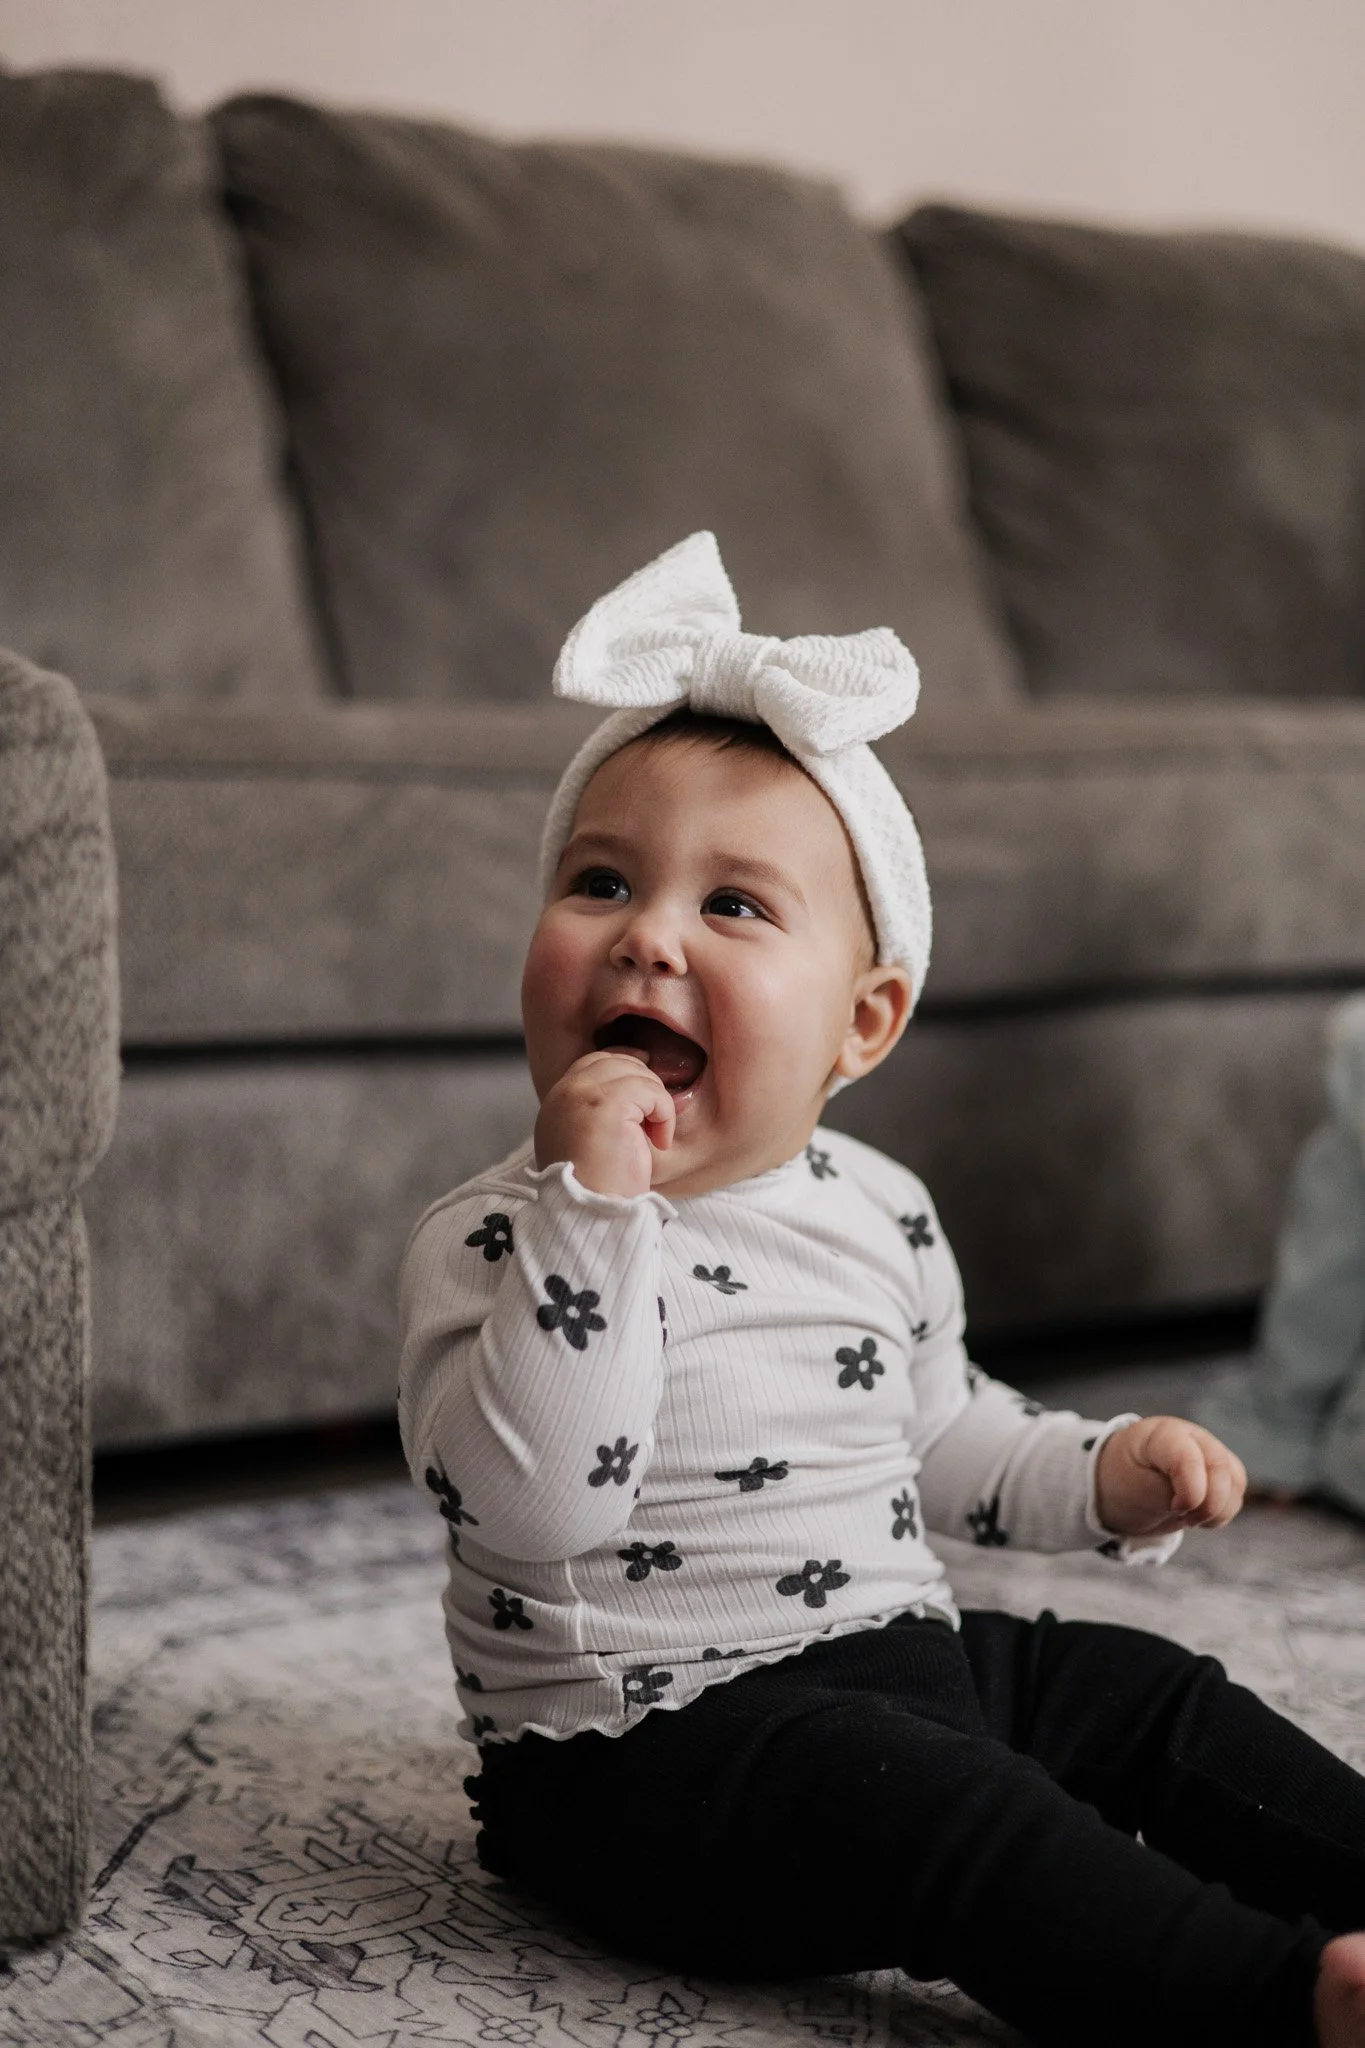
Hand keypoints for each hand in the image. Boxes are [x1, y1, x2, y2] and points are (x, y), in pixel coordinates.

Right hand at [534, 1048, 674, 1197]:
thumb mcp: (586, 1144)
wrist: (590, 1217)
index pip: (593, 1063)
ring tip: (655, 1137)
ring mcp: (583, 1095)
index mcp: (555, 1104)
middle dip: (643, 1083)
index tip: (648, 1087)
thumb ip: (595, 1114)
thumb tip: (630, 1088)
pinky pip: (650, 1091)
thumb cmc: (597, 1191)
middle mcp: (563, 1094)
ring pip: (636, 1073)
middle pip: (614, 1061)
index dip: (625, 1067)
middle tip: (655, 1119)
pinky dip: (664, 1113)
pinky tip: (659, 1142)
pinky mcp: (608, 1104)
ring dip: (656, 1102)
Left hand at [1094, 1416, 1246, 1538]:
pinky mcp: (1222, 1471)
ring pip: (1235, 1483)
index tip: (1175, 1508)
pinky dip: (1221, 1513)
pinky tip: (1199, 1515)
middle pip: (1220, 1467)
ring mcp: (1210, 1451)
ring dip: (1217, 1511)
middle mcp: (1192, 1436)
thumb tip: (1199, 1500)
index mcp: (1163, 1434)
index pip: (1188, 1457)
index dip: (1190, 1491)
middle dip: (1208, 1504)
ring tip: (1188, 1517)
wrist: (1125, 1482)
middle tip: (1184, 1517)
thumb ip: (1167, 1492)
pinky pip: (1236, 1495)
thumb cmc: (1126, 1481)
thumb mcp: (1135, 1489)